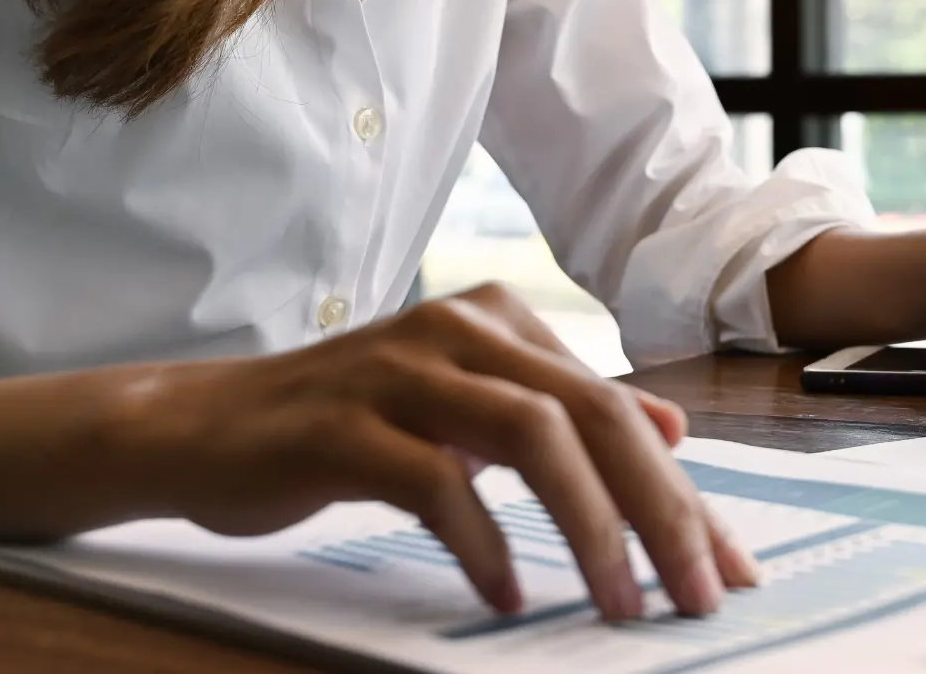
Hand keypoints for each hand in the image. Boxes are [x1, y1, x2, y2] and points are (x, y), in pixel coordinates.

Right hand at [116, 283, 757, 620]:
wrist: (199, 426)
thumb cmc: (348, 425)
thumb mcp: (468, 409)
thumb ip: (562, 412)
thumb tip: (668, 427)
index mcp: (500, 322)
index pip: (617, 410)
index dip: (683, 493)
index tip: (726, 568)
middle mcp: (461, 329)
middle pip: (592, 415)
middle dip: (660, 511)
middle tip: (695, 595)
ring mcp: (399, 369)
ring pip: (531, 435)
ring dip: (589, 527)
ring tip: (618, 602)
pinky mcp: (341, 423)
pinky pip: (434, 481)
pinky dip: (481, 543)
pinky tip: (503, 596)